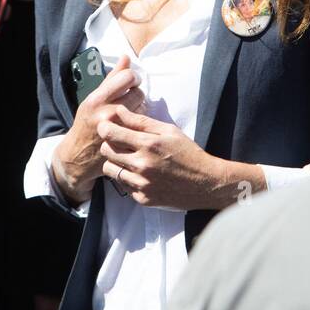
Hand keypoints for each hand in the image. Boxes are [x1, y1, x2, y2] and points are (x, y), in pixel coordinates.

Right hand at [51, 55, 145, 203]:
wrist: (78, 155)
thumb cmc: (87, 122)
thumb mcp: (93, 99)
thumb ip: (111, 78)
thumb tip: (126, 57)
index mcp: (96, 99)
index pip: (126, 77)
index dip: (133, 77)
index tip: (131, 82)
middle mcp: (105, 113)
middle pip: (138, 92)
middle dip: (136, 93)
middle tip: (130, 98)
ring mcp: (116, 129)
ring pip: (142, 107)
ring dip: (139, 107)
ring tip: (129, 112)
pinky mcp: (124, 140)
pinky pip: (141, 123)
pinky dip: (139, 122)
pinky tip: (131, 124)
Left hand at [97, 107, 260, 209]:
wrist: (205, 183)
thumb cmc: (189, 153)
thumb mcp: (169, 131)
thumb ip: (142, 121)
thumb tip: (119, 111)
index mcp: (149, 144)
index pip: (111, 133)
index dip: (105, 127)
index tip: (107, 126)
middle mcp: (142, 165)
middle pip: (106, 151)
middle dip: (109, 143)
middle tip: (120, 142)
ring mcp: (142, 184)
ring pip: (110, 170)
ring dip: (115, 162)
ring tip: (129, 158)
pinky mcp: (143, 199)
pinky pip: (123, 186)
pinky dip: (128, 179)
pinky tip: (142, 174)